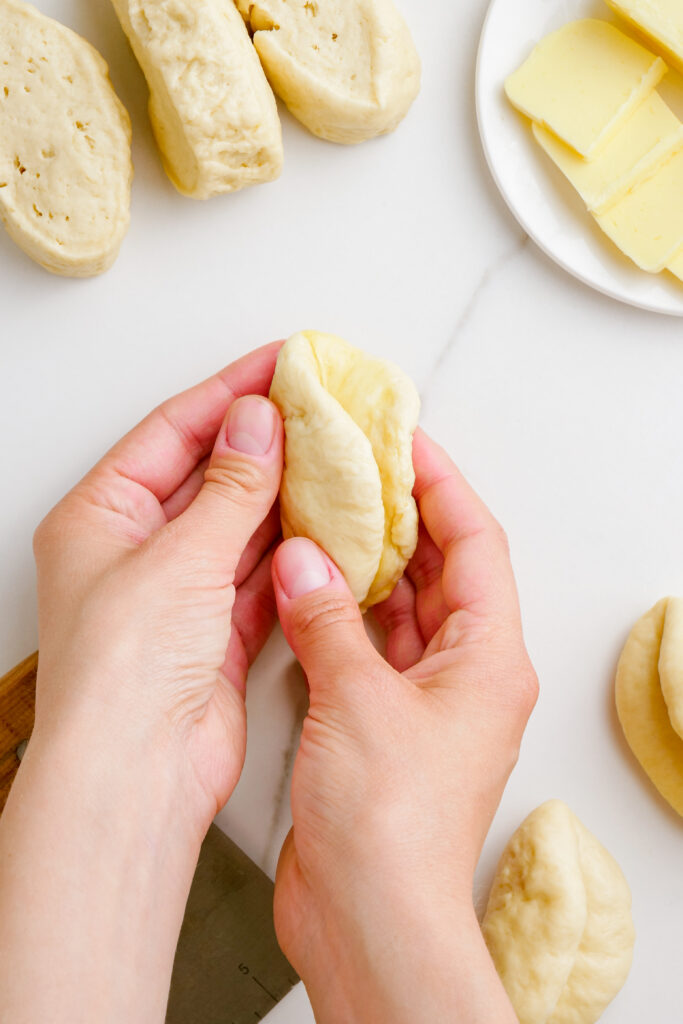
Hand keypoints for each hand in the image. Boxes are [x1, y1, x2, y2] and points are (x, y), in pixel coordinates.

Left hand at [32, 342, 283, 830]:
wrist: (136, 777)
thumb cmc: (122, 673)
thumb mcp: (178, 556)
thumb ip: (231, 487)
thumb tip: (259, 420)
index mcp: (100, 516)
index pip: (172, 431)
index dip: (229, 392)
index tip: (282, 363)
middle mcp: (135, 549)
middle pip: (209, 473)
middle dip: (265, 440)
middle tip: (321, 405)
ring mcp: (177, 592)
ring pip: (241, 523)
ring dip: (285, 493)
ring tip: (336, 453)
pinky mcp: (216, 632)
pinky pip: (260, 573)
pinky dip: (293, 548)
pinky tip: (329, 521)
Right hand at [271, 429, 537, 1023]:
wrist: (372, 919)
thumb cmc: (393, 827)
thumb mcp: (359, 698)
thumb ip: (329, 617)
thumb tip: (306, 558)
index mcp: (488, 659)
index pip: (475, 544)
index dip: (442, 485)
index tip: (406, 440)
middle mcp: (466, 675)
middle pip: (441, 570)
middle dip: (402, 517)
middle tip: (359, 468)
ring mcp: (424, 701)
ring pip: (402, 606)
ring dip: (368, 562)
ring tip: (329, 511)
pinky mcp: (383, 724)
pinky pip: (368, 645)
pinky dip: (342, 611)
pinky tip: (310, 582)